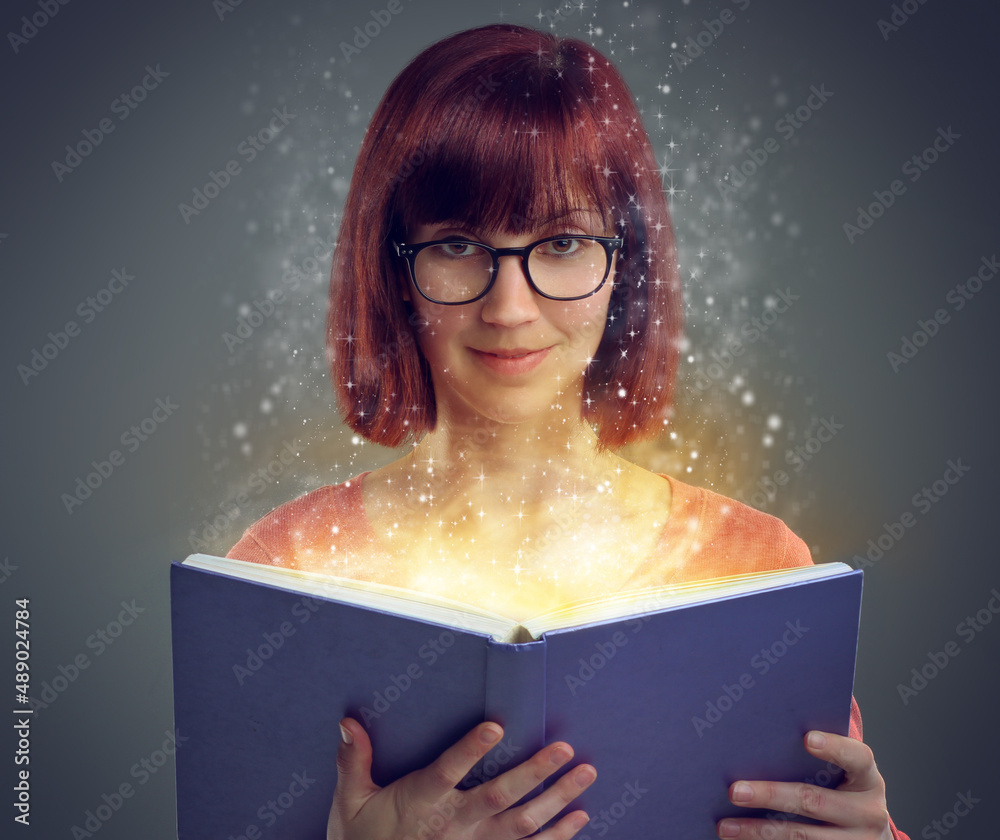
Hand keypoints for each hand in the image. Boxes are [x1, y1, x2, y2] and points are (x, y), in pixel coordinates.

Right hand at [328, 717, 596, 839]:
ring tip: (585, 774)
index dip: (470, 750)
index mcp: (421, 801)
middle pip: (499, 797)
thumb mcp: (350, 803)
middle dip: (534, 773)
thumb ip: (354, 762)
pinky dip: (557, 836)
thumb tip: (348, 721)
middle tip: (563, 748)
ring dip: (557, 799)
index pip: (447, 771)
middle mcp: (454, 824)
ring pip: (523, 822)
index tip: (495, 726)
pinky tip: (580, 816)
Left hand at [717, 730, 891, 838]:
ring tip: (725, 827)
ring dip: (759, 831)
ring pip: (802, 837)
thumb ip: (818, 759)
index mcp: (868, 780)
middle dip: (771, 795)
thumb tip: (764, 735)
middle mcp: (868, 814)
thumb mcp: (844, 776)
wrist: (868, 837)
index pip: (858, 758)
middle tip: (734, 791)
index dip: (834, 747)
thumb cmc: (843, 792)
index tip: (807, 738)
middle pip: (814, 801)